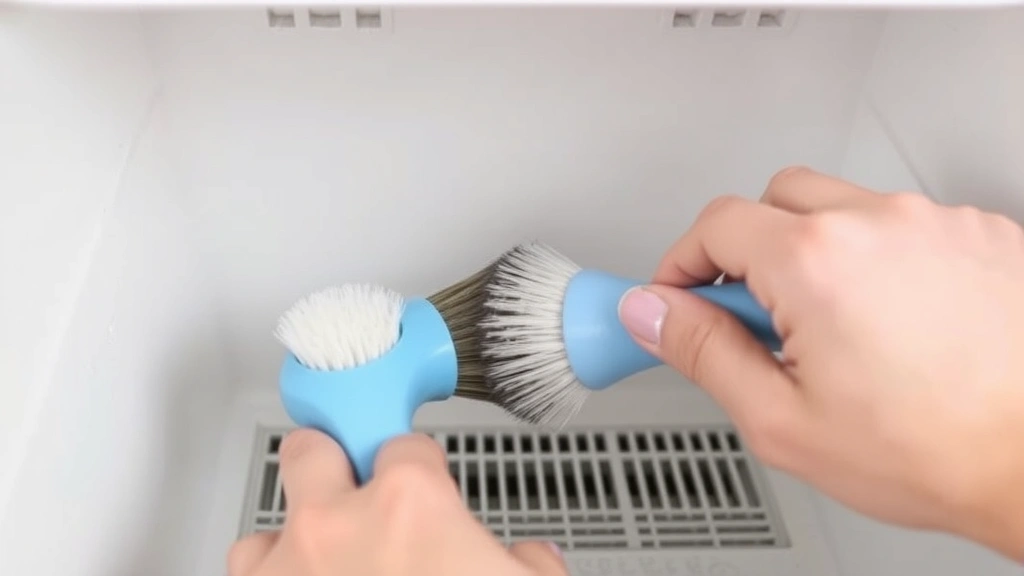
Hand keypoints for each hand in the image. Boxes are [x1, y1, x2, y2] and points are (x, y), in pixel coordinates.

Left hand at [228, 429, 567, 575]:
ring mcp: (286, 573)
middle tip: (357, 492)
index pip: (405, 447)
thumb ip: (527, 565)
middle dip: (334, 464)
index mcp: (410, 504)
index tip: (427, 485)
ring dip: (295, 543)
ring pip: (266, 528)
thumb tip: (529, 560)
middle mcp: (336, 526)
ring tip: (329, 567)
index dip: (421, 467)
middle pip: (312, 451)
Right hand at [617, 167, 1023, 559]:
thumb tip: (655, 314)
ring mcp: (936, 223)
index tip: (678, 294)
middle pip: (776, 199)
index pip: (715, 224)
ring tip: (833, 329)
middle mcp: (878, 223)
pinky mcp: (980, 234)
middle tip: (753, 312)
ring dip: (817, 253)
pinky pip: (904, 226)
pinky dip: (880, 260)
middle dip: (748, 248)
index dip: (682, 262)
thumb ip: (703, 353)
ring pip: (843, 208)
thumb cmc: (936, 450)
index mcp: (817, 262)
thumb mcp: (782, 420)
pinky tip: (893, 322)